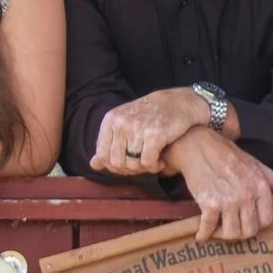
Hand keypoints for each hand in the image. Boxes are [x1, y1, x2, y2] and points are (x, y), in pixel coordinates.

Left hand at [91, 85, 216, 175]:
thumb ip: (109, 143)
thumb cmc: (152, 114)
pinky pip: (148, 163)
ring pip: (132, 164)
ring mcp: (137, 128)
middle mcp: (121, 123)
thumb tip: (93, 165)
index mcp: (111, 119)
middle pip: (116, 162)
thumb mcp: (126, 123)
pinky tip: (161, 162)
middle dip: (130, 170)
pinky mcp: (154, 135)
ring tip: (153, 162)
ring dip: (144, 169)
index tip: (128, 165)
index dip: (114, 166)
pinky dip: (154, 167)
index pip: (102, 154)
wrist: (180, 102)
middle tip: (142, 166)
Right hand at [165, 124, 272, 243]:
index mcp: (260, 187)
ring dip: (222, 235)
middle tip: (230, 228)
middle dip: (239, 233)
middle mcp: (247, 195)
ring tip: (217, 228)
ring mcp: (228, 200)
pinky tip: (201, 234)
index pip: (266, 220)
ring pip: (231, 233)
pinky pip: (208, 227)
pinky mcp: (209, 203)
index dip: (256, 225)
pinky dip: (203, 234)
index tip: (247, 223)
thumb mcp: (256, 164)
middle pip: (249, 231)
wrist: (200, 146)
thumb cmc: (228, 155)